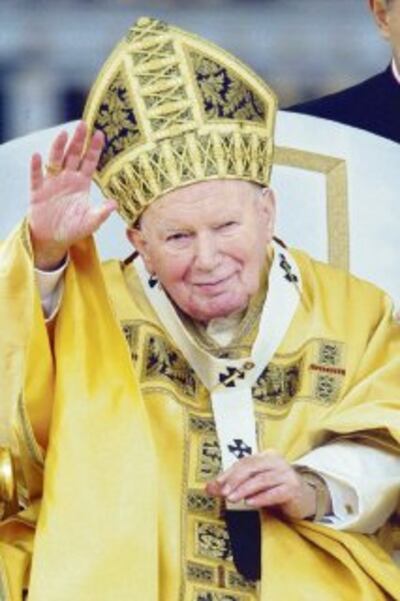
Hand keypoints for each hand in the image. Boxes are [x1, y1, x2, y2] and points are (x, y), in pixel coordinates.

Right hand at [29, 121, 116, 269]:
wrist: (53, 239)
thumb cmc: (73, 229)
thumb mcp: (91, 222)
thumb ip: (102, 212)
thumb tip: (115, 204)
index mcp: (82, 183)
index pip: (89, 162)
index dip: (94, 149)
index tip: (100, 134)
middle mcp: (67, 179)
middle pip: (73, 155)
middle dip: (78, 140)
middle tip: (83, 124)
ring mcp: (52, 183)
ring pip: (55, 161)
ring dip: (59, 148)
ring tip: (63, 134)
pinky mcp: (38, 191)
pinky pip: (36, 177)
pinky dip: (36, 167)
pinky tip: (37, 156)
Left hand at [206, 450, 323, 519]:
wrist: (304, 499)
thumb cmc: (274, 489)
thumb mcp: (253, 485)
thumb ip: (232, 485)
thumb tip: (208, 487)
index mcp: (266, 456)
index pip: (244, 462)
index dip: (229, 473)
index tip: (216, 485)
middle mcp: (277, 461)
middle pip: (252, 467)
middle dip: (235, 480)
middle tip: (223, 492)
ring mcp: (286, 474)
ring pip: (262, 479)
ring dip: (245, 489)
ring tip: (232, 498)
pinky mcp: (293, 488)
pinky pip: (275, 492)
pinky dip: (261, 497)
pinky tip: (251, 502)